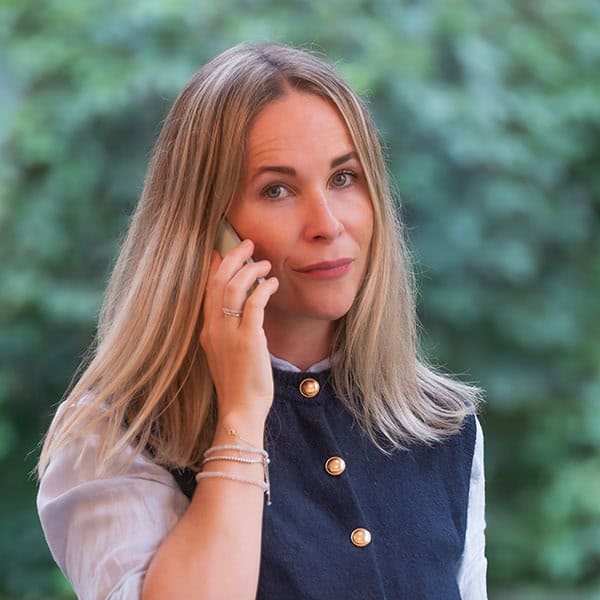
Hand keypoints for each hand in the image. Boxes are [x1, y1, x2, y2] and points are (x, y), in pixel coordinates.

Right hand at [200, 240, 278, 432]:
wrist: (240, 409)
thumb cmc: (237, 384)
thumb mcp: (224, 355)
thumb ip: (226, 332)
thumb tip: (238, 311)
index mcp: (207, 331)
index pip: (207, 290)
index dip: (215, 267)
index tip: (223, 251)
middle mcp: (213, 328)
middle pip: (218, 281)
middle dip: (233, 258)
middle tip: (247, 244)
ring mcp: (229, 333)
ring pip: (233, 287)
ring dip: (250, 270)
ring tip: (264, 263)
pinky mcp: (248, 339)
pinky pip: (254, 304)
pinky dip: (263, 288)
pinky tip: (273, 283)